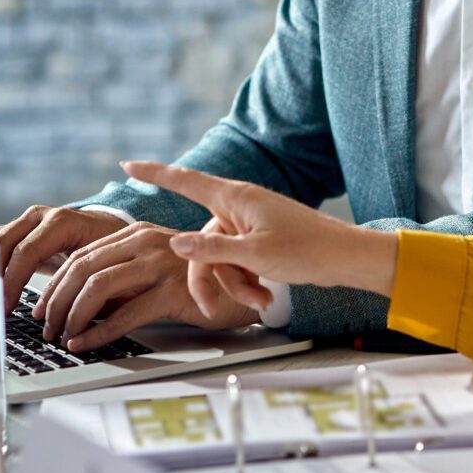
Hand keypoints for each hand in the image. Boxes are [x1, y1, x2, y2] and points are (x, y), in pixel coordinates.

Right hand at [0, 205, 128, 312]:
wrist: (109, 227)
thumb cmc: (109, 249)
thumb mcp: (105, 266)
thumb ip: (88, 289)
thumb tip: (74, 324)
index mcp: (61, 222)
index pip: (27, 252)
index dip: (13, 282)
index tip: (7, 308)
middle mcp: (39, 217)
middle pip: (3, 244)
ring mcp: (25, 221)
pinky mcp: (17, 230)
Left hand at [31, 221, 259, 350]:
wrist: (247, 289)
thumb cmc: (197, 284)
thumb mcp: (153, 270)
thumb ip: (122, 276)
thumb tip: (76, 303)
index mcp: (136, 233)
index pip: (81, 256)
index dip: (55, 284)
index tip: (42, 308)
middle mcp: (146, 242)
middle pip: (83, 269)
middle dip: (56, 302)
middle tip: (46, 327)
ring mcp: (161, 265)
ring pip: (98, 288)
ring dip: (72, 316)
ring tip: (63, 337)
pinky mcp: (174, 291)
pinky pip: (125, 314)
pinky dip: (98, 333)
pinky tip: (85, 344)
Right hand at [120, 161, 398, 309]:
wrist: (345, 259)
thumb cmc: (306, 251)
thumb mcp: (253, 254)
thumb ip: (211, 250)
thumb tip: (173, 243)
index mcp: (235, 198)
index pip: (185, 181)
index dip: (154, 173)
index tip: (127, 164)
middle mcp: (239, 207)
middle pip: (200, 243)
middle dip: (208, 278)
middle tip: (210, 308)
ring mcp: (249, 225)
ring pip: (220, 259)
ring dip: (233, 285)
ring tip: (259, 301)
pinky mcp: (260, 242)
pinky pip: (238, 263)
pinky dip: (247, 282)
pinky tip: (264, 297)